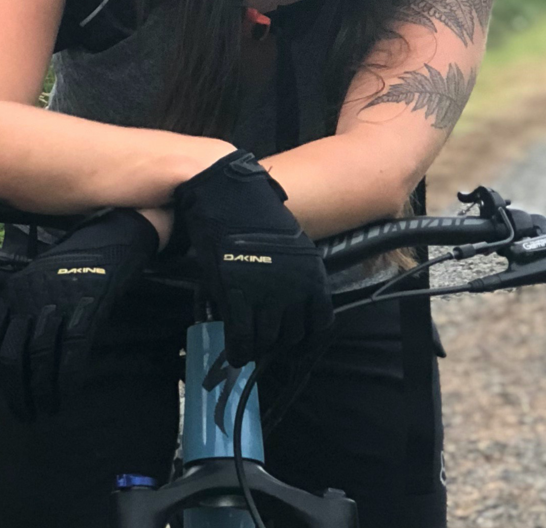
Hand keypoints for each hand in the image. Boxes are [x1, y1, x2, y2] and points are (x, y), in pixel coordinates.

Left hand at [0, 207, 157, 419]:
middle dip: (14, 393)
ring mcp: (55, 303)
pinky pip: (71, 351)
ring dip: (41, 392)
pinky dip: (67, 378)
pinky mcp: (85, 308)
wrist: (111, 235)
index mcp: (9, 294)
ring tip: (45, 413)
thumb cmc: (70, 259)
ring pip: (39, 358)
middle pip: (10, 357)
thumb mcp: (30, 277)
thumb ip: (8, 303)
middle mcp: (26, 299)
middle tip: (24, 417)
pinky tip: (67, 395)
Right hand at [172, 150, 331, 365]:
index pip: (320, 324)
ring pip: (267, 340)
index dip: (306, 341)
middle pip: (292, 336)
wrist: (225, 193)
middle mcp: (297, 290)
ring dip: (257, 347)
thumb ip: (290, 278)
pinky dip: (238, 349)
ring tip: (247, 344)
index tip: (293, 345)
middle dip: (277, 343)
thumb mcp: (286, 247)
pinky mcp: (239, 295)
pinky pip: (242, 336)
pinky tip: (234, 351)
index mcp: (313, 276)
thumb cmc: (253, 213)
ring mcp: (268, 294)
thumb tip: (281, 306)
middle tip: (263, 341)